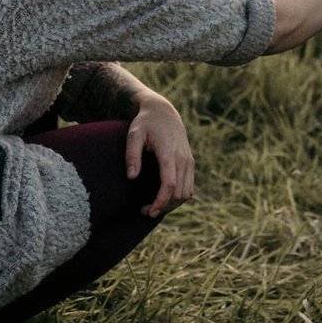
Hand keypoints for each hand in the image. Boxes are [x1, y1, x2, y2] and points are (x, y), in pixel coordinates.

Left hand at [124, 94, 194, 217]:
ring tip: (153, 206)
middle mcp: (183, 159)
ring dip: (172, 204)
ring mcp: (189, 161)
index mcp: (168, 153)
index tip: (148, 211)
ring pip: (187, 193)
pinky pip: (189, 187)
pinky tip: (164, 198)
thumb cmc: (145, 123)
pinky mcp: (190, 162)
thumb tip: (131, 177)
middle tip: (144, 211)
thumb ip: (132, 155)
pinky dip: (179, 197)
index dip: (160, 202)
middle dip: (164, 206)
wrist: (163, 111)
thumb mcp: (134, 134)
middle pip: (179, 193)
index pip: (169, 184)